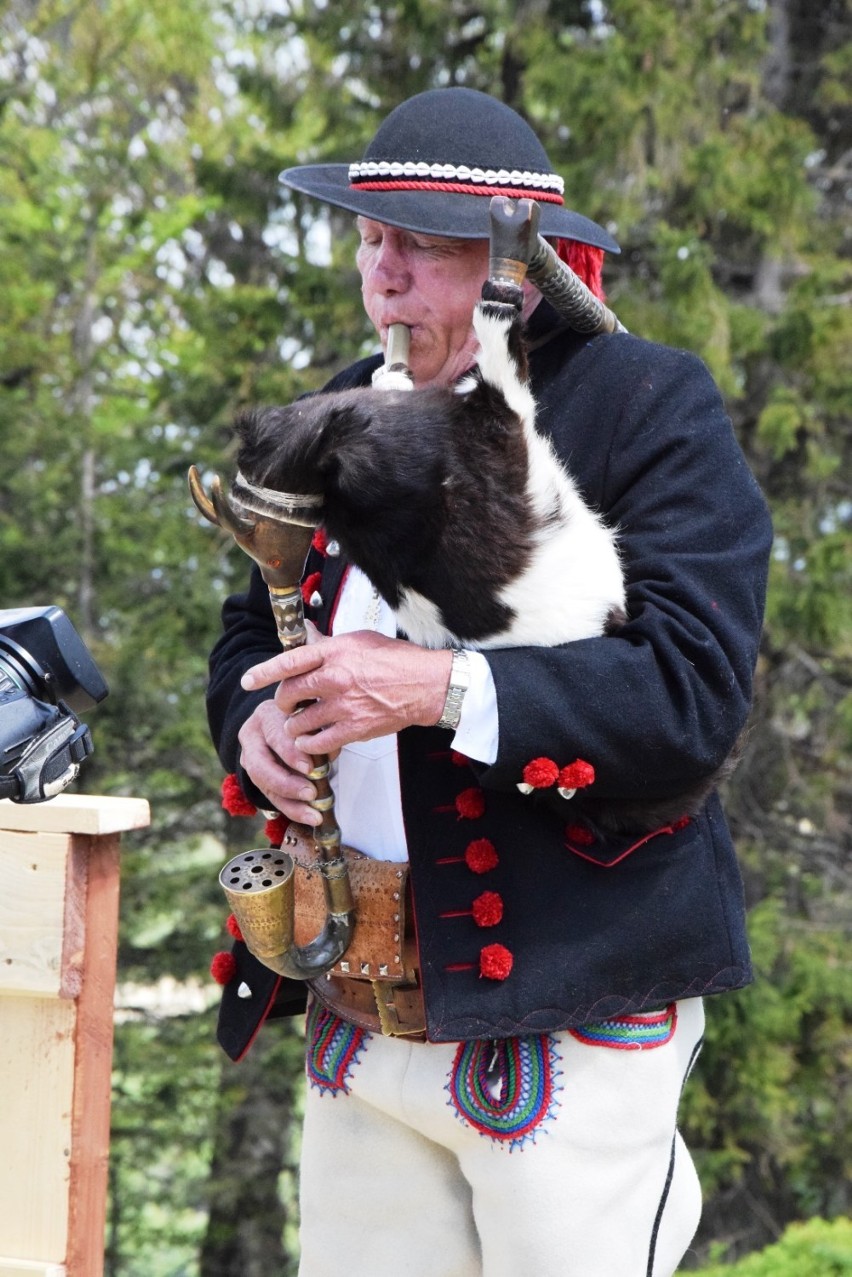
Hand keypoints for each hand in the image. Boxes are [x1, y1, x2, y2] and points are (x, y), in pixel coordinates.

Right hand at [237, 699, 322, 825]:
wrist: (282, 720)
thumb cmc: (301, 717)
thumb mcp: (310, 716)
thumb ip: (319, 732)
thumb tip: (330, 753)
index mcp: (267, 716)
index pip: (275, 735)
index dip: (291, 753)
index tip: (310, 768)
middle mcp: (252, 737)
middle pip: (261, 765)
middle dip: (287, 783)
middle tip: (311, 793)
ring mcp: (249, 759)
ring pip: (264, 786)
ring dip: (291, 803)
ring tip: (313, 815)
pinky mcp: (256, 778)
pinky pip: (272, 797)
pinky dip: (292, 809)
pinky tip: (309, 817)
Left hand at [241, 630, 451, 757]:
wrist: (426, 685)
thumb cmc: (397, 660)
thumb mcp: (360, 641)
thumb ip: (329, 644)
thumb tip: (307, 636)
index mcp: (335, 652)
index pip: (289, 661)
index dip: (264, 672)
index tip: (248, 680)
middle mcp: (335, 678)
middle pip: (289, 693)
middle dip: (282, 702)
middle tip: (287, 704)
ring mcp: (343, 705)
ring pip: (299, 722)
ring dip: (295, 726)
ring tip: (301, 724)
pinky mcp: (354, 728)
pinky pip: (317, 742)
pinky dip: (309, 745)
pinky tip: (312, 741)